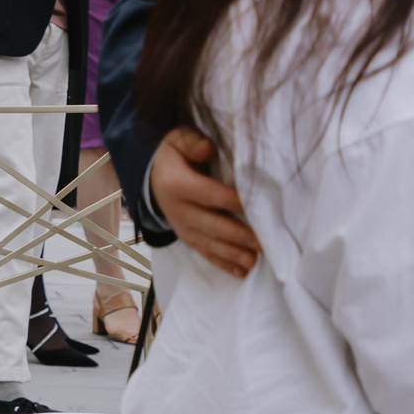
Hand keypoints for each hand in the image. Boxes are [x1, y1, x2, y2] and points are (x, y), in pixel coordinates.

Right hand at [151, 126, 258, 276]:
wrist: (151, 177)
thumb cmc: (173, 156)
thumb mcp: (177, 140)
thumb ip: (192, 142)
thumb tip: (207, 148)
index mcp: (176, 184)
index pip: (209, 194)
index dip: (233, 201)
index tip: (258, 207)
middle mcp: (177, 209)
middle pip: (211, 224)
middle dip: (238, 235)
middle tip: (263, 244)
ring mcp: (181, 227)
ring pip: (208, 243)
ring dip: (232, 254)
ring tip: (254, 262)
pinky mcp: (186, 238)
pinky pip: (204, 253)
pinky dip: (222, 263)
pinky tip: (241, 272)